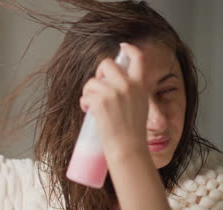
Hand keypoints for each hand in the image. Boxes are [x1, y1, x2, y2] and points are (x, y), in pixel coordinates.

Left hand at [80, 43, 148, 158]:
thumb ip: (131, 92)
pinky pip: (85, 95)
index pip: (138, 58)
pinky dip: (84, 104)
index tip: (122, 46)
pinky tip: (90, 112)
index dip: (129, 49)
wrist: (128, 147)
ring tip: (93, 106)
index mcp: (140, 85)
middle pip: (107, 64)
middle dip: (98, 73)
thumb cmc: (132, 133)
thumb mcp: (140, 106)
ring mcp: (113, 92)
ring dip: (88, 93)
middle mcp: (128, 85)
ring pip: (91, 82)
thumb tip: (114, 85)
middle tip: (97, 86)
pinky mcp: (100, 101)